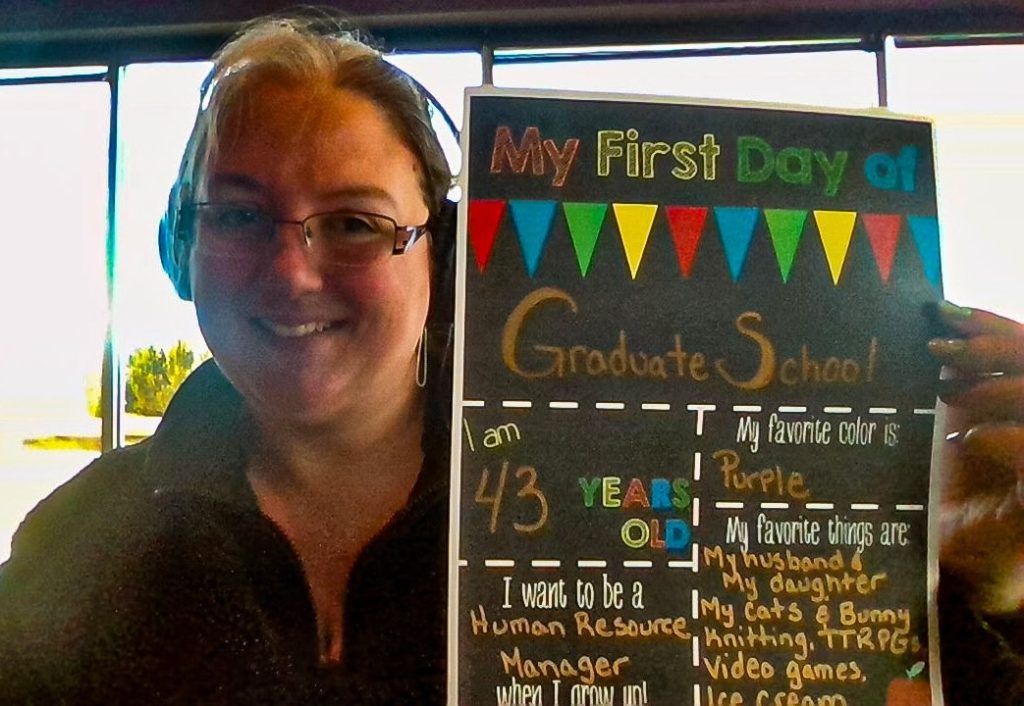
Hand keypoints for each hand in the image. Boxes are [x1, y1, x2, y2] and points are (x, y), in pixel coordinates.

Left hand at [930, 302, 1023, 612]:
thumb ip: (954, 381)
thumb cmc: (946, 491)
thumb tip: (930, 329)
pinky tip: (968, 441)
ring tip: (944, 392)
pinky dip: (1005, 439)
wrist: (952, 560)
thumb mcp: (948, 425)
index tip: (945, 311)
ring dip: (995, 389)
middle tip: (936, 347)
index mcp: (1019, 406)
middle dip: (991, 347)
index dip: (992, 325)